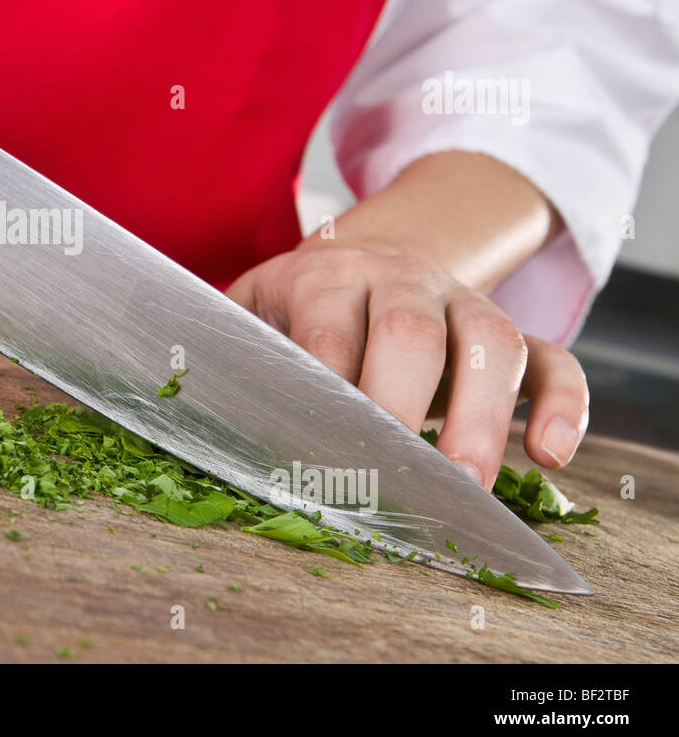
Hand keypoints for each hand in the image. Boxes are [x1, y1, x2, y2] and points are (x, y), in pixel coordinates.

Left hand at [226, 237, 589, 489]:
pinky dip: (565, 403)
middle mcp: (399, 280)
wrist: (364, 251)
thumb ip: (227, 347)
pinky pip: (553, 357)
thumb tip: (171, 392)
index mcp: (325, 275)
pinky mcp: (508, 330)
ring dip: (484, 414)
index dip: (328, 385)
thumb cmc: (294, 305)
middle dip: (402, 401)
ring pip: (491, 341)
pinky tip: (552, 455)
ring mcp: (461, 301)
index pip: (329, 327)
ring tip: (468, 485)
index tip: (318, 448)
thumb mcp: (252, 309)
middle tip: (394, 473)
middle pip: (410, 329)